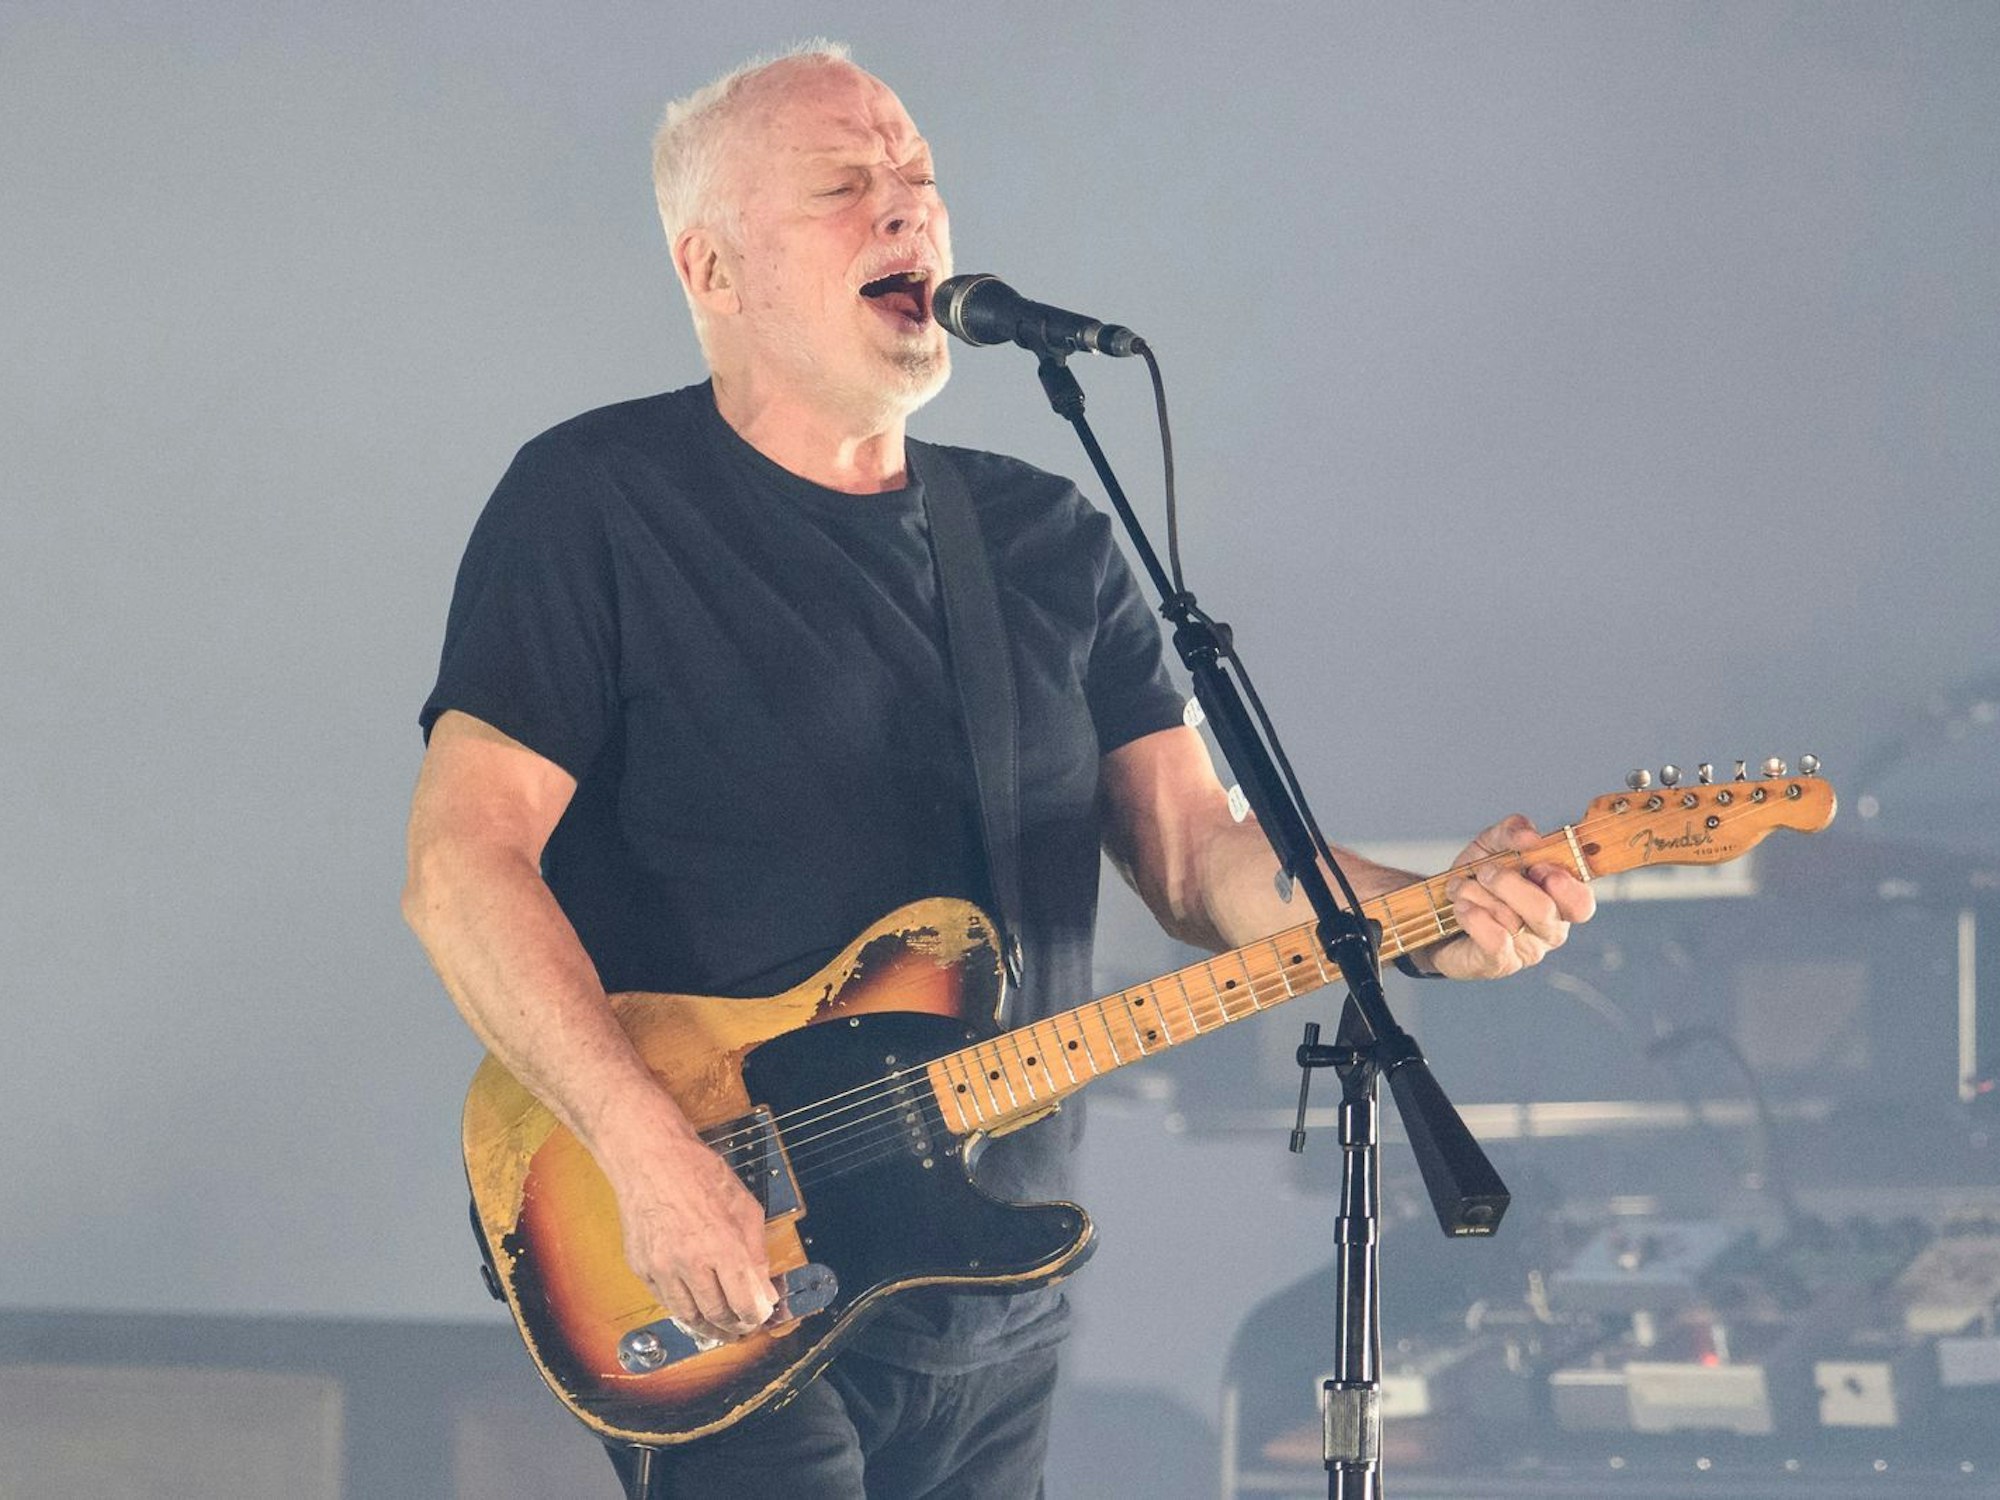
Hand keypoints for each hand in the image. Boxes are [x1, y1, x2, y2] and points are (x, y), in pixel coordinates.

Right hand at [602, 1127, 781, 1344]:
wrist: (650, 1158)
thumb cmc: (698, 1172)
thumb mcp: (745, 1206)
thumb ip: (757, 1252)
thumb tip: (765, 1289)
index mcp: (722, 1245)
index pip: (745, 1303)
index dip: (756, 1316)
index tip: (761, 1314)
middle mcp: (690, 1262)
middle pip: (717, 1315)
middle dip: (735, 1326)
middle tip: (743, 1325)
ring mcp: (662, 1267)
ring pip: (688, 1316)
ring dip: (708, 1327)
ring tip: (720, 1325)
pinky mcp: (642, 1268)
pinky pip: (664, 1301)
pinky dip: (682, 1309)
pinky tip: (694, 1304)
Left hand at [1429, 814, 1595, 979]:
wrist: (1437, 910)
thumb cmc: (1477, 880)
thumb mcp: (1491, 845)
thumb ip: (1512, 831)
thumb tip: (1531, 836)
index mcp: (1560, 899)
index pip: (1582, 903)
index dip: (1563, 885)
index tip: (1535, 866)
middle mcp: (1550, 929)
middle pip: (1544, 911)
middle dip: (1507, 883)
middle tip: (1485, 871)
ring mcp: (1527, 950)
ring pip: (1510, 921)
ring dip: (1476, 895)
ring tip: (1460, 888)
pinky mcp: (1500, 965)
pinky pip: (1496, 942)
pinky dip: (1474, 918)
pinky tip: (1461, 908)